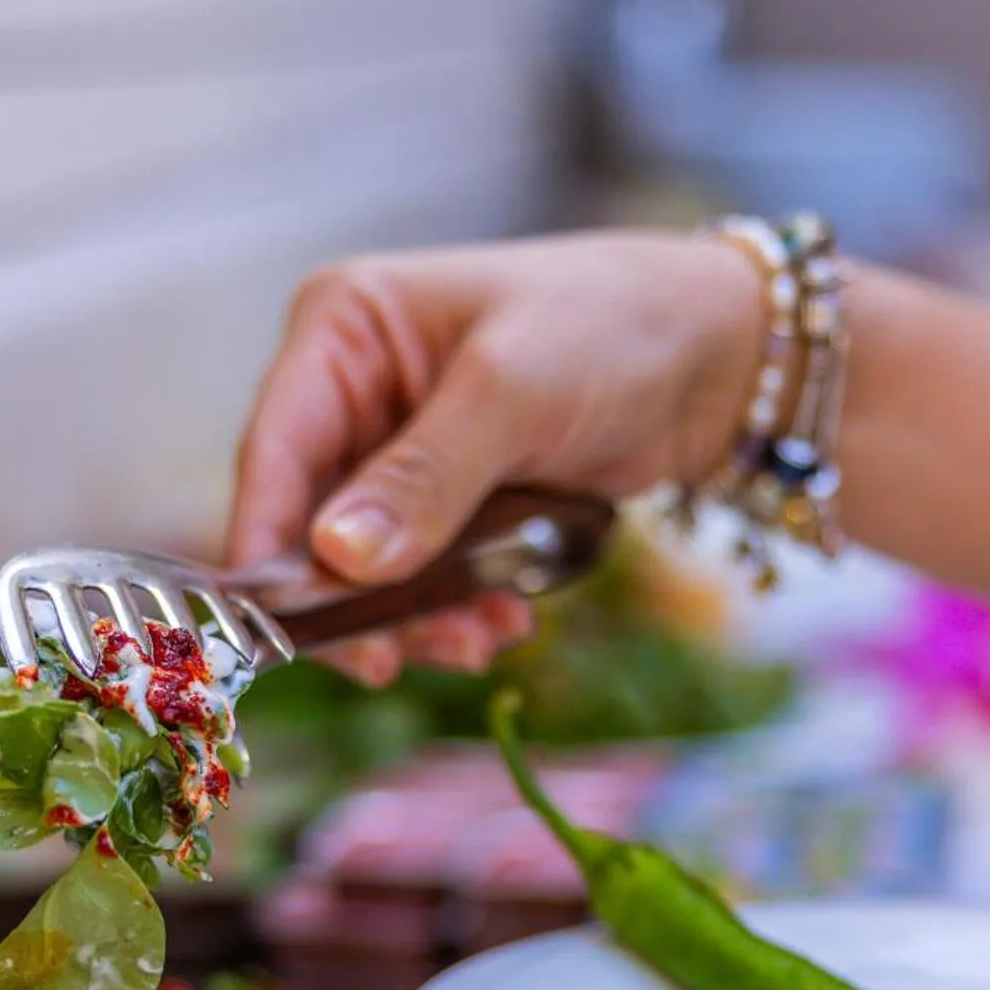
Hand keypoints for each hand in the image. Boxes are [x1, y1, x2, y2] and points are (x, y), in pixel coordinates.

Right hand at [227, 231, 761, 682]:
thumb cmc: (615, 329)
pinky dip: (454, 609)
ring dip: (414, 618)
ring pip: (365, 565)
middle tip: (401, 660)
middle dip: (360, 600)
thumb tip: (338, 558)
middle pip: (310, 526)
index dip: (270, 551)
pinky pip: (420, 574)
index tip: (288, 634)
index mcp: (341, 330)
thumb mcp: (514, 394)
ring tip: (482, 641)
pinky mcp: (445, 498)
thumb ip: (424, 478)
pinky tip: (505, 621)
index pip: (272, 454)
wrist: (720, 353)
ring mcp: (397, 449)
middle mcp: (353, 389)